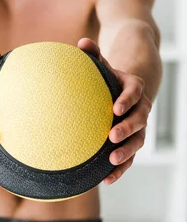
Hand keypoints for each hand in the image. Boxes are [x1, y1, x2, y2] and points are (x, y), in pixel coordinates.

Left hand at [78, 38, 151, 184]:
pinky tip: (106, 179)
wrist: (124, 90)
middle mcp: (140, 108)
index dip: (127, 100)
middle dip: (127, 129)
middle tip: (112, 136)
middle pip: (139, 120)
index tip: (115, 107)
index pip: (134, 92)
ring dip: (126, 152)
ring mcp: (138, 127)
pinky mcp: (131, 141)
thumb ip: (93, 54)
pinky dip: (120, 168)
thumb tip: (81, 42)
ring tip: (111, 161)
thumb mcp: (102, 64)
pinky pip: (129, 156)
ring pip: (137, 141)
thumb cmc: (108, 76)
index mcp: (134, 88)